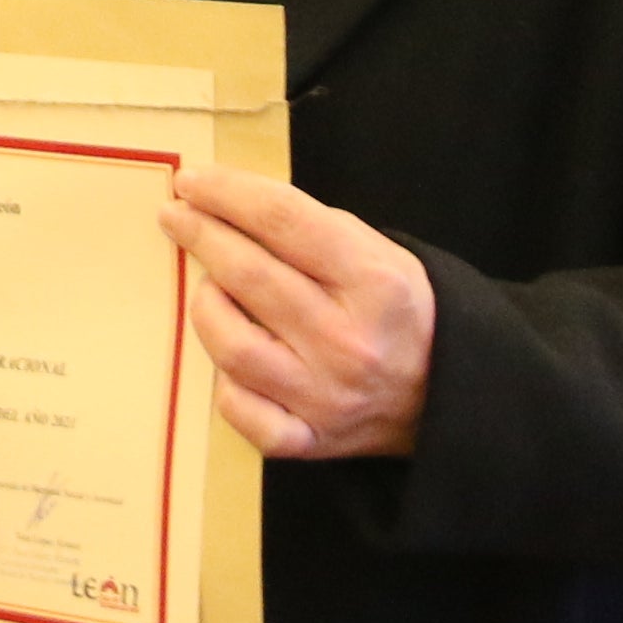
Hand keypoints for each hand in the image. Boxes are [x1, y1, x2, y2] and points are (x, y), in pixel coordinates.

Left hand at [169, 165, 435, 457]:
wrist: (447, 395)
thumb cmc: (399, 313)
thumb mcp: (381, 254)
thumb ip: (313, 229)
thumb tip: (228, 204)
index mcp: (376, 283)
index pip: (283, 221)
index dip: (228, 193)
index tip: (191, 181)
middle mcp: (349, 342)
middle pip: (250, 276)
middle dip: (200, 235)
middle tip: (174, 215)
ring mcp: (325, 396)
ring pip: (232, 345)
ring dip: (207, 304)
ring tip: (208, 285)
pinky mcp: (308, 440)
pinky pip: (238, 407)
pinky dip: (223, 379)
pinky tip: (228, 356)